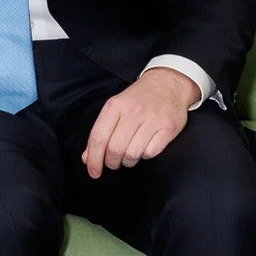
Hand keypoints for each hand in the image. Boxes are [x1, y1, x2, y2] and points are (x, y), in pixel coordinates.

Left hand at [82, 68, 200, 180]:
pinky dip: (144, 155)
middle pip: (115, 149)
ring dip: (127, 161)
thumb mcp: (115, 108)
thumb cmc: (138, 98)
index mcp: (116, 105)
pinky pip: (150, 153)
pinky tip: (144, 147)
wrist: (167, 83)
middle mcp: (134, 111)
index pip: (99, 137)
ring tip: (128, 155)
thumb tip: (87, 158)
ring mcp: (152, 119)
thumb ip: (101, 132)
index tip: (93, 172)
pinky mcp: (168, 128)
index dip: (93, 159)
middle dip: (111, 162)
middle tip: (113, 163)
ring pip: (133, 154)